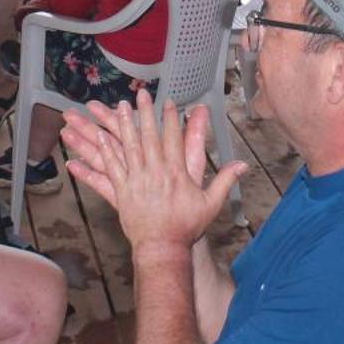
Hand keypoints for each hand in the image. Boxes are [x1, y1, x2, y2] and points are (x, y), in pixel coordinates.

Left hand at [61, 93, 244, 253]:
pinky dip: (106, 151)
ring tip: (119, 106)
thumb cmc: (187, 227)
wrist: (163, 248)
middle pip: (150, 137)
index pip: (173, 139)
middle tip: (141, 94)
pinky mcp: (122, 192)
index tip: (168, 102)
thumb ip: (225, 180)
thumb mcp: (211, 204)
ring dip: (124, 125)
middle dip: (145, 113)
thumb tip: (243, 165)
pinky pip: (112, 168)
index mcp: (177, 173)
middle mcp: (156, 172)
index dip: (170, 119)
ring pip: (129, 147)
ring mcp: (137, 181)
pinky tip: (100, 136)